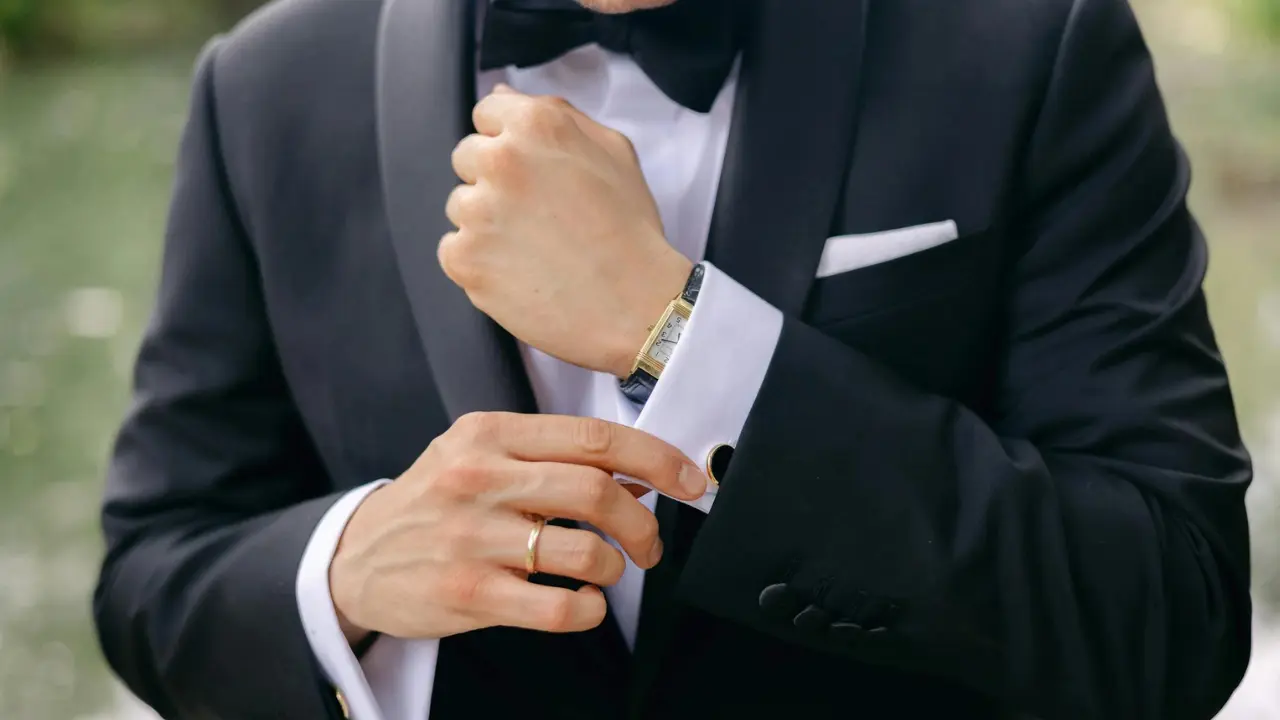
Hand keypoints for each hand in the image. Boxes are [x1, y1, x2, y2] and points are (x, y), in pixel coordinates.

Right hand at [329, 412, 708, 644]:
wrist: (357, 557)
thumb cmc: (434, 502)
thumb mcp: (479, 455)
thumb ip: (550, 455)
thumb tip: (640, 470)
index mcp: (489, 434)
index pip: (593, 438)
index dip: (656, 458)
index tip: (688, 479)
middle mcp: (479, 479)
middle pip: (597, 492)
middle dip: (644, 523)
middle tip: (649, 544)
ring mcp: (471, 538)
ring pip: (585, 553)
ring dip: (616, 568)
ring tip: (607, 573)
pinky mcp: (466, 593)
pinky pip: (556, 608)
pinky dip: (588, 611)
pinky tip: (582, 604)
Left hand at [444, 85, 692, 378]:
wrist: (636, 305)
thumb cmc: (631, 231)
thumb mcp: (614, 152)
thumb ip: (559, 115)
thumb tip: (505, 96)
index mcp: (536, 125)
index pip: (487, 113)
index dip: (508, 141)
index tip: (529, 170)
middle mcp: (501, 160)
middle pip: (468, 157)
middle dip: (494, 181)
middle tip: (536, 214)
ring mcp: (478, 210)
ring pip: (460, 205)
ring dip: (486, 222)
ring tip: (533, 247)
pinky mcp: (464, 258)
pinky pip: (453, 249)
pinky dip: (479, 261)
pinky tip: (518, 271)